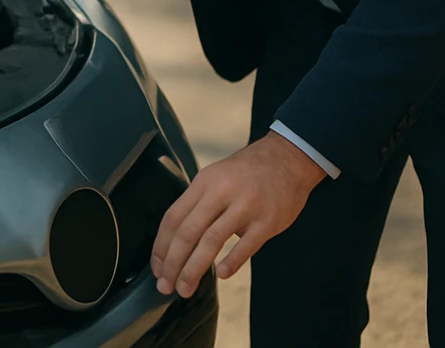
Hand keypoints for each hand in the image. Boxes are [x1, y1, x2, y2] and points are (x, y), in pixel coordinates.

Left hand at [150, 130, 326, 296]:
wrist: (287, 158)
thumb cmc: (248, 172)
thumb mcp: (216, 177)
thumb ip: (199, 204)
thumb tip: (178, 241)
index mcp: (204, 182)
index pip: (173, 218)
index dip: (161, 246)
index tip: (157, 267)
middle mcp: (221, 192)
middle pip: (188, 232)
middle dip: (173, 263)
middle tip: (166, 286)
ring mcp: (245, 206)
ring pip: (211, 241)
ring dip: (194, 268)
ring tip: (185, 287)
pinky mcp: (267, 221)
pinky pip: (246, 245)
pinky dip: (232, 262)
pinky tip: (221, 274)